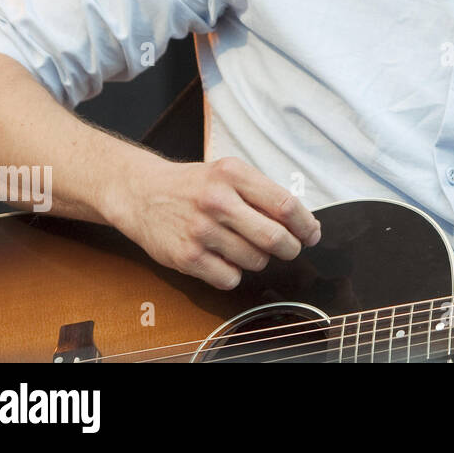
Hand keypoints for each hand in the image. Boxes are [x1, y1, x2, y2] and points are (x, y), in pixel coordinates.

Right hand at [103, 153, 320, 290]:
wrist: (141, 193)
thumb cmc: (194, 186)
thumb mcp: (229, 174)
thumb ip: (263, 194)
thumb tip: (303, 224)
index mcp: (234, 174)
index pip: (286, 205)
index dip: (306, 225)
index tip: (312, 234)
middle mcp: (217, 201)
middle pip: (275, 238)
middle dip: (291, 248)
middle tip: (290, 248)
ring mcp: (200, 230)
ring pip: (256, 261)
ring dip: (259, 259)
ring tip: (244, 246)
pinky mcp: (186, 257)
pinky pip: (231, 278)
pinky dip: (234, 273)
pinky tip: (223, 258)